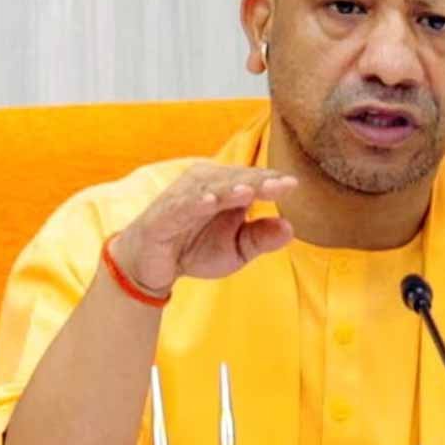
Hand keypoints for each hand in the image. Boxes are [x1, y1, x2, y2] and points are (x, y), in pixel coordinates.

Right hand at [109, 163, 296, 296]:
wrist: (151, 266)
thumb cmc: (195, 249)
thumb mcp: (236, 250)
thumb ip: (261, 238)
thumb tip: (290, 228)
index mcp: (226, 187)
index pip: (253, 180)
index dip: (272, 182)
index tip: (294, 185)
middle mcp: (205, 184)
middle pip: (236, 179)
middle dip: (257, 181)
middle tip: (280, 184)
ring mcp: (183, 196)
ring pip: (210, 188)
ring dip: (229, 188)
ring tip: (249, 191)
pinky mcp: (163, 214)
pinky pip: (181, 205)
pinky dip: (195, 202)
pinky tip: (210, 201)